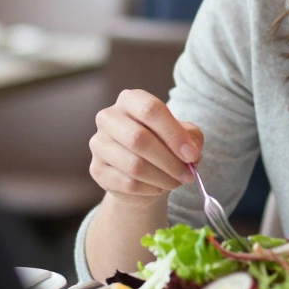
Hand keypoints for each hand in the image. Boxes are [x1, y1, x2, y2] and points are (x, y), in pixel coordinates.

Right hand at [89, 89, 203, 207]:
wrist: (141, 172)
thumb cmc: (164, 145)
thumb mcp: (184, 135)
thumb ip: (191, 138)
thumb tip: (191, 153)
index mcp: (131, 100)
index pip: (151, 109)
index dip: (174, 133)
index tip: (192, 154)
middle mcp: (109, 117)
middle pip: (139, 138)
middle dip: (169, 161)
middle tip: (188, 174)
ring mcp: (99, 143)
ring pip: (134, 165)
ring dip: (162, 178)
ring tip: (176, 182)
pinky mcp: (97, 169)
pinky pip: (127, 183)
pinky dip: (150, 189)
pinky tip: (159, 187)